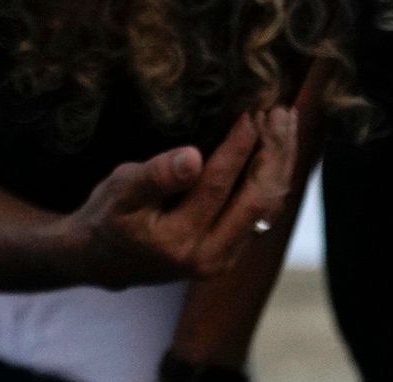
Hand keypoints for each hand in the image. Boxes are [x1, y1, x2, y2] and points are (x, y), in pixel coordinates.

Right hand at [63, 107, 293, 284]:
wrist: (107, 260)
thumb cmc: (111, 217)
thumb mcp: (121, 191)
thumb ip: (156, 176)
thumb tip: (192, 157)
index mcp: (181, 241)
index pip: (218, 186)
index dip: (237, 147)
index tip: (251, 112)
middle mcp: (211, 255)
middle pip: (256, 200)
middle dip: (273, 153)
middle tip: (280, 111)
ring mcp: (226, 257)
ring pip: (267, 207)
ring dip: (280, 163)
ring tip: (286, 121)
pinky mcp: (233, 250)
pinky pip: (263, 211)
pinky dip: (273, 176)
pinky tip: (277, 147)